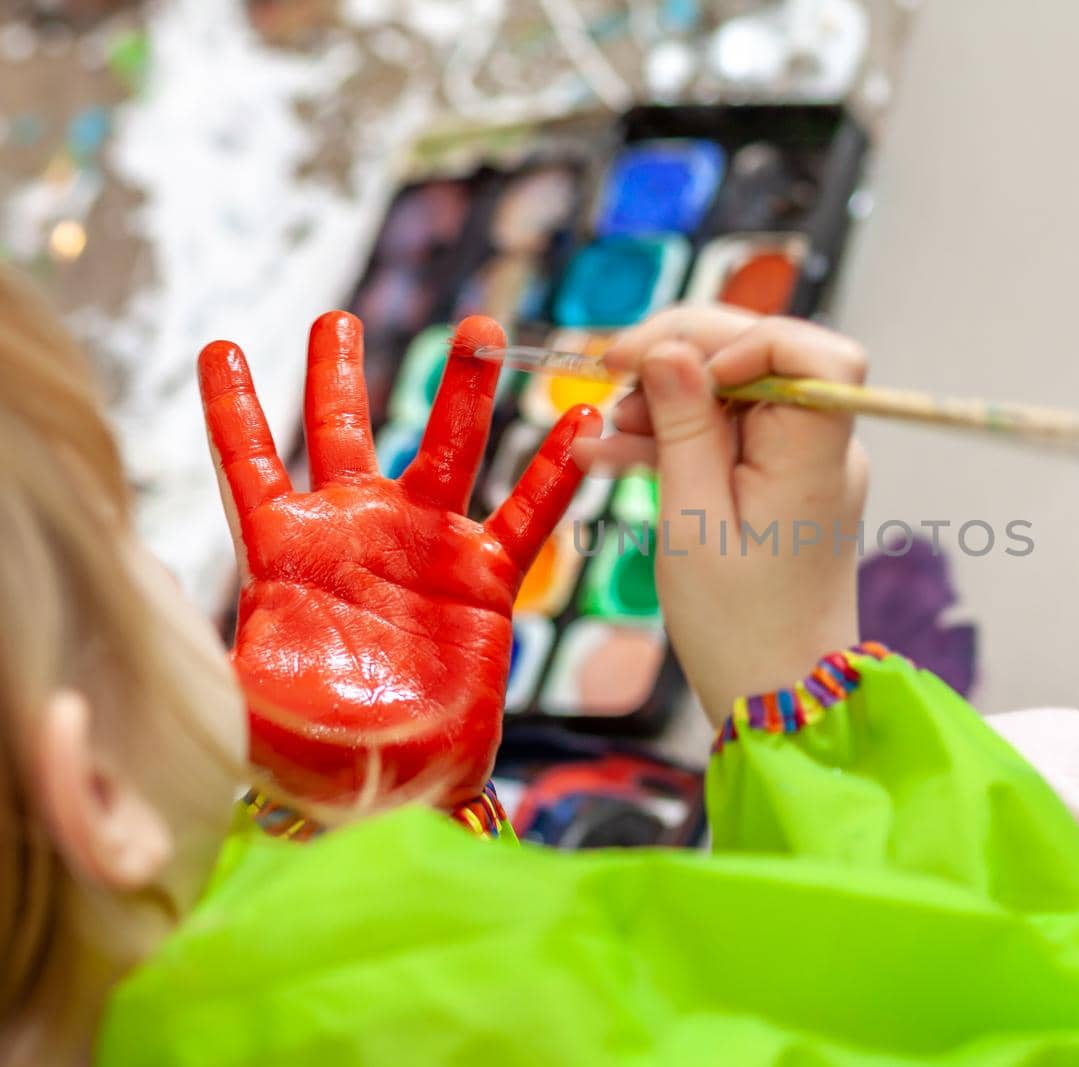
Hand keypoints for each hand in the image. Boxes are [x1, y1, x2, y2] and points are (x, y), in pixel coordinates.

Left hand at [201, 311, 599, 807]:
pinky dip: (552, 473)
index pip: (251, 464)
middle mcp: (356, 535)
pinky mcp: (486, 580)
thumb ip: (217, 645)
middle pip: (342, 434)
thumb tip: (155, 611)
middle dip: (337, 375)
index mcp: (286, 553)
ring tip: (477, 330)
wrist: (399, 786)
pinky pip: (526, 517)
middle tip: (336, 319)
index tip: (220, 349)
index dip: (234, 409)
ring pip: (444, 452)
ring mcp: (425, 549)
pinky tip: (582, 426)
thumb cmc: (316, 752)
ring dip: (462, 391)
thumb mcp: (248, 698)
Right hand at [575, 306, 867, 723]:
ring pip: (733, 393)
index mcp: (815, 452)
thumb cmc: (738, 627)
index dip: (738, 338)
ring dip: (663, 402)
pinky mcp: (778, 481)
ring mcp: (800, 461)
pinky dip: (672, 437)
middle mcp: (821, 445)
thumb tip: (668, 349)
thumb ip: (683, 427)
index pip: (809, 349)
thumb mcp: (693, 522)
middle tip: (608, 377)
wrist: (777, 697)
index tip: (666, 362)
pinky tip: (608, 453)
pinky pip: (727, 435)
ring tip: (599, 436)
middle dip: (679, 359)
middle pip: (759, 357)